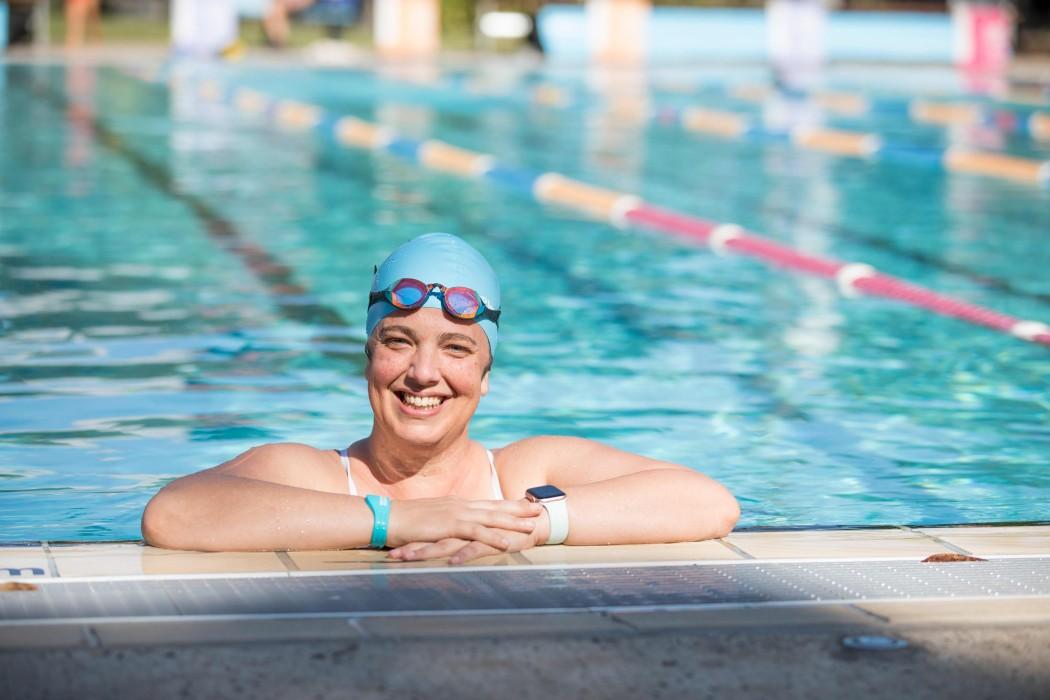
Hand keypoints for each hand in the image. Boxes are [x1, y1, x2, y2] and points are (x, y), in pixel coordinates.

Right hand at [386, 496, 542, 550]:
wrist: (388, 517)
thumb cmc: (405, 520)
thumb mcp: (431, 519)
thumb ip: (446, 520)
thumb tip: (455, 526)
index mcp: (456, 504)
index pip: (487, 503)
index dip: (508, 504)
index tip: (526, 503)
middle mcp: (460, 505)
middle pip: (495, 506)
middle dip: (518, 509)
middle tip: (539, 509)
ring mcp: (455, 514)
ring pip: (491, 517)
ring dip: (513, 521)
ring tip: (532, 526)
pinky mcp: (448, 525)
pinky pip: (476, 532)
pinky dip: (493, 536)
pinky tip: (507, 542)